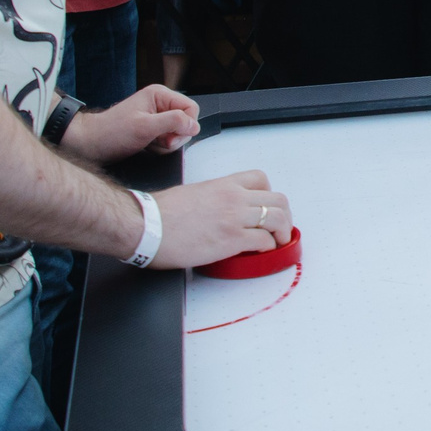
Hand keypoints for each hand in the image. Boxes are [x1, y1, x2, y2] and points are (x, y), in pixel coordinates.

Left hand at [62, 85, 200, 160]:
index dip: (185, 125)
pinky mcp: (152, 129)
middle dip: (174, 137)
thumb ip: (173, 122)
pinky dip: (159, 148)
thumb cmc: (111, 133)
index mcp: (159, 95)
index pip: (191, 108)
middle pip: (186, 122)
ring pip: (177, 134)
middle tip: (157, 141)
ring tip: (148, 143)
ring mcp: (156, 117)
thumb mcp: (145, 127)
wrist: (91, 144)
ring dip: (165, 144)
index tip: (170, 136)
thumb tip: (193, 124)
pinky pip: (167, 141)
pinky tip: (146, 146)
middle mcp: (159, 104)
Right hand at [149, 168, 289, 269]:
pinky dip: (268, 248)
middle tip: (280, 228)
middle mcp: (233, 198)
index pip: (260, 179)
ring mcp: (234, 218)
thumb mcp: (192, 195)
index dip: (268, 195)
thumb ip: (212, 199)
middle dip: (284, 216)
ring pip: (277, 218)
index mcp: (223, 185)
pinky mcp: (231, 239)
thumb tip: (218, 212)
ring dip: (282, 232)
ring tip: (277, 242)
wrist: (145, 225)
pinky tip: (259, 252)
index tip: (266, 207)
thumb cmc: (159, 214)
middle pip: (277, 200)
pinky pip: (264, 241)